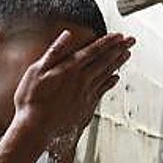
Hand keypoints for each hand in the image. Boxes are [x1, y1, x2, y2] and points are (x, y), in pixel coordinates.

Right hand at [12, 30, 133, 162]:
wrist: (35, 128)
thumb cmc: (31, 100)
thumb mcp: (36, 71)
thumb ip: (54, 52)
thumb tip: (66, 35)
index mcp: (69, 69)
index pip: (93, 50)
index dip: (108, 42)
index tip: (119, 35)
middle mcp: (81, 80)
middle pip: (105, 61)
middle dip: (119, 49)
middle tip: (131, 41)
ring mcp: (85, 94)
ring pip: (106, 75)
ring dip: (118, 64)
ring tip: (127, 55)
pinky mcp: (85, 107)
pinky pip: (102, 91)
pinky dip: (110, 83)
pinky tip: (115, 79)